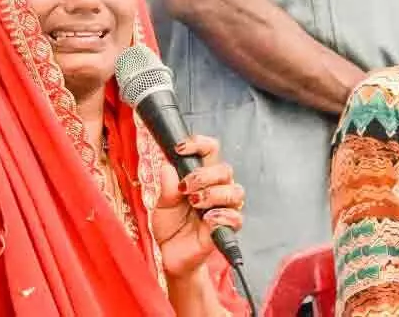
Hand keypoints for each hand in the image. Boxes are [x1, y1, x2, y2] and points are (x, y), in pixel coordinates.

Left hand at [151, 135, 244, 278]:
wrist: (170, 255)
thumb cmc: (170, 227)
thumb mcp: (162, 204)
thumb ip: (167, 186)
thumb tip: (169, 167)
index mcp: (202, 178)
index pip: (210, 151)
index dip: (199, 144)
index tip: (180, 149)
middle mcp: (217, 190)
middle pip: (225, 169)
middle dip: (203, 175)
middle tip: (185, 187)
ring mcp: (224, 208)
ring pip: (235, 190)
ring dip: (212, 194)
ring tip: (194, 202)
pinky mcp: (227, 228)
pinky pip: (236, 217)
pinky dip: (221, 215)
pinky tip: (207, 218)